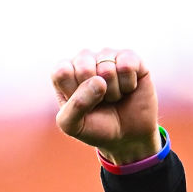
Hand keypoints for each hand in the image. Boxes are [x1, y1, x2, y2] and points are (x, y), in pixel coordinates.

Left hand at [53, 48, 160, 164]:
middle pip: (84, 68)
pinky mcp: (130, 57)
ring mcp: (107, 56)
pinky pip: (127, 66)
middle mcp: (84, 59)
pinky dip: (128, 85)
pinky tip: (127, 89)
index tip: (80, 105)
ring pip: (107, 68)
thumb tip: (99, 81)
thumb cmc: (94, 128)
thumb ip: (75, 106)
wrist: (126, 135)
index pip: (62, 72)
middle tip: (99, 101)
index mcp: (64, 72)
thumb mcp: (73, 126)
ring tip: (112, 97)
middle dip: (94, 94)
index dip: (72, 93)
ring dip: (112, 92)